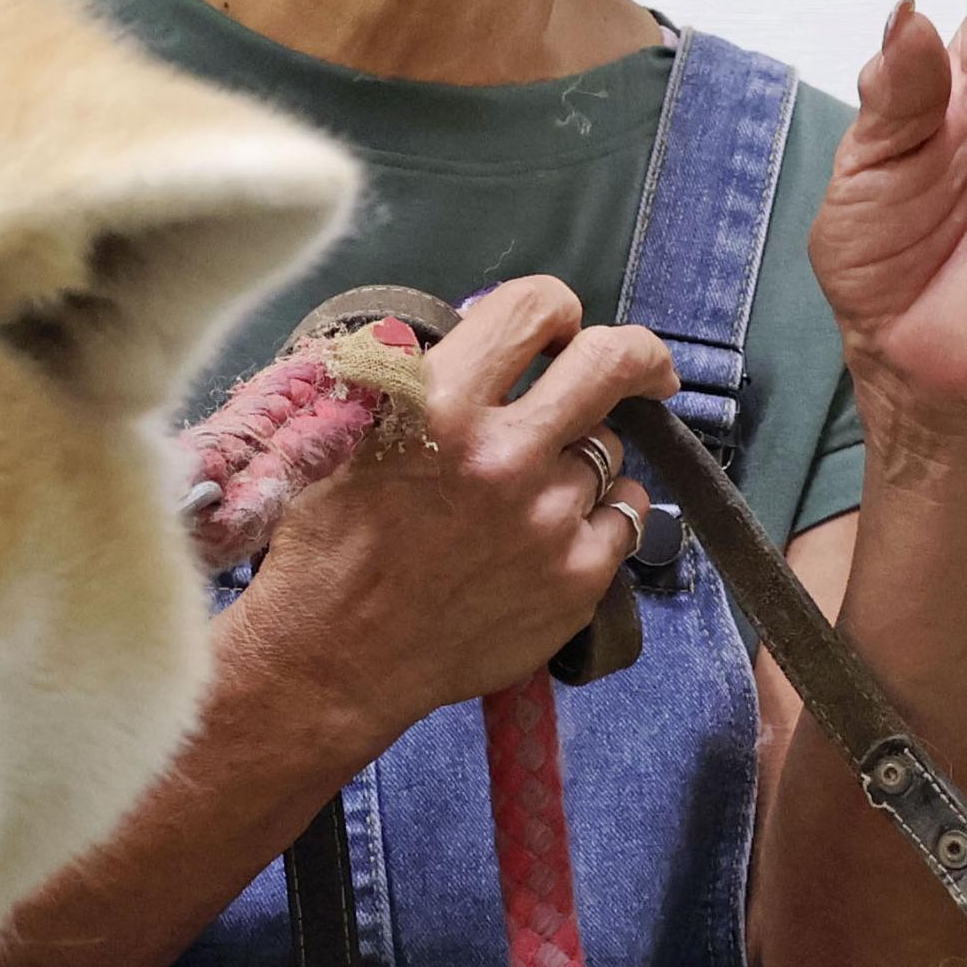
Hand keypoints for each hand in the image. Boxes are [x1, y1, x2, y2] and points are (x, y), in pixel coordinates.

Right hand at [220, 277, 673, 765]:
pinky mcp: (578, 579)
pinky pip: (627, 515)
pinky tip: (557, 530)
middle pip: (611, 363)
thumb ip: (417, 373)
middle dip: (635, 355)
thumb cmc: (327, 543)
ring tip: (535, 488)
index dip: (553, 307)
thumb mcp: (345, 430)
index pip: (535, 308)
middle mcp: (505, 455)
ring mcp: (549, 520)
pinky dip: (601, 513)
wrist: (331, 659)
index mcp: (440, 404)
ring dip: (583, 456)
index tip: (557, 326)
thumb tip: (485, 333)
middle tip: (640, 367)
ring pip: (610, 449)